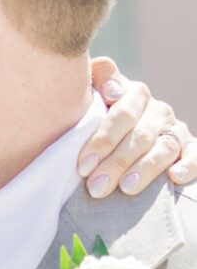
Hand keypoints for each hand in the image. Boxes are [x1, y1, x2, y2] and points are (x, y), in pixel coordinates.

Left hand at [80, 59, 196, 197]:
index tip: (84, 164)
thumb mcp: (93, 100)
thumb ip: (98, 80)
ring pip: (164, 147)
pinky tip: (175, 177)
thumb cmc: (98, 122)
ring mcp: (174, 129)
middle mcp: (157, 110)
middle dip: (116, 163)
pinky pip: (195, 154)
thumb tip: (108, 83)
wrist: (122, 138)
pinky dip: (188, 165)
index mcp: (134, 94)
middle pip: (140, 135)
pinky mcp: (190, 147)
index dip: (104, 138)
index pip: (122, 112)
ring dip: (145, 169)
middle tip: (96, 187)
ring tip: (126, 189)